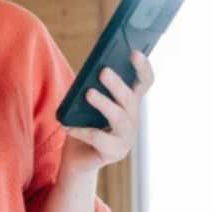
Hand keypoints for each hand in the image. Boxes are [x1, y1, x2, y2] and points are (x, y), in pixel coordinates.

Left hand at [62, 50, 153, 173]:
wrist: (78, 159)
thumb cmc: (84, 124)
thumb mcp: (88, 103)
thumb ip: (92, 88)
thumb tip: (89, 74)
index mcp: (129, 102)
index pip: (144, 82)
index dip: (143, 67)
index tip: (134, 52)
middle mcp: (133, 119)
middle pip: (130, 98)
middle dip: (117, 84)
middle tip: (103, 71)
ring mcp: (127, 137)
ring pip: (119, 117)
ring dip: (104, 103)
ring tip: (89, 93)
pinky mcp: (115, 152)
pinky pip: (99, 138)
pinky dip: (82, 131)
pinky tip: (68, 126)